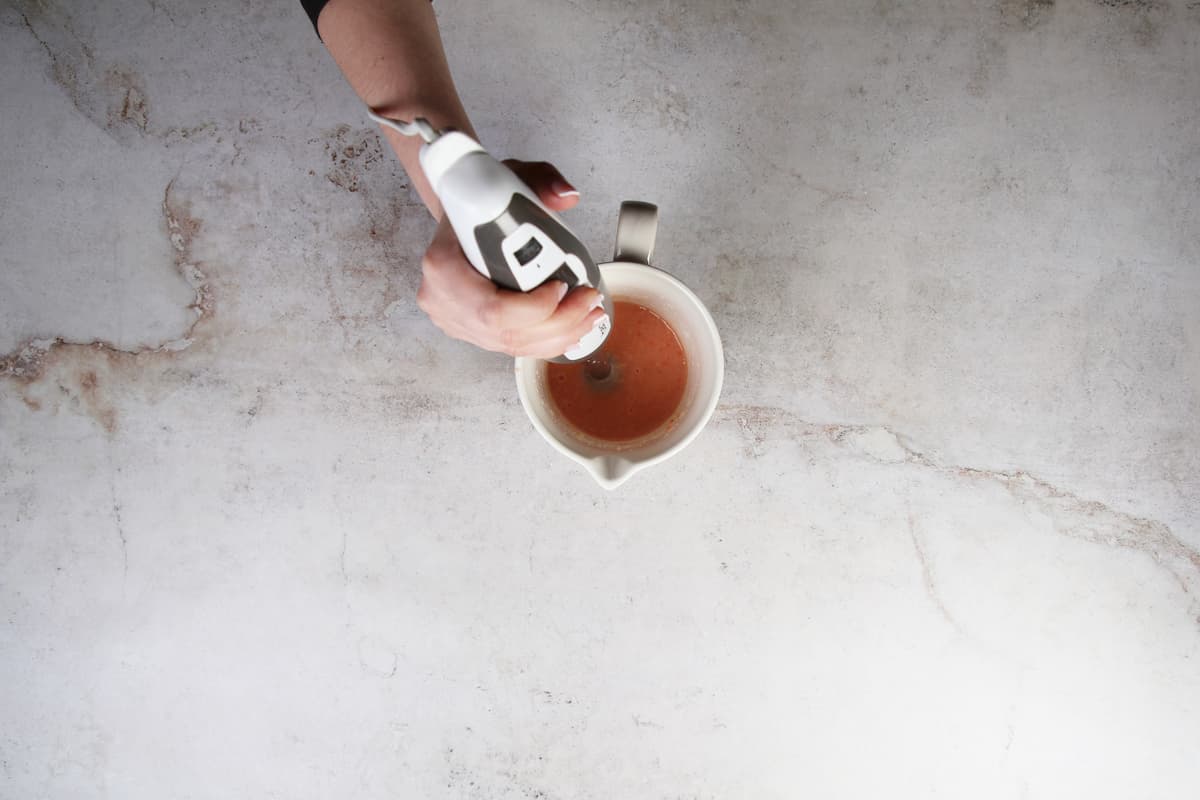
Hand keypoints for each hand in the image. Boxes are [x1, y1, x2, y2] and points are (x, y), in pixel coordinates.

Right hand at [415, 161, 605, 357]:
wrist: (461, 212)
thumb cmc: (479, 199)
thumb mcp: (510, 175)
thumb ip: (541, 180)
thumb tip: (566, 196)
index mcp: (444, 265)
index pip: (491, 308)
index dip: (534, 307)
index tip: (562, 285)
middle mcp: (443, 300)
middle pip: (507, 333)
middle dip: (558, 323)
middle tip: (589, 302)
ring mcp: (456, 320)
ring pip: (513, 345)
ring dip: (559, 335)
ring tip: (590, 315)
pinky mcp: (471, 330)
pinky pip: (512, 346)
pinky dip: (547, 340)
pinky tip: (573, 329)